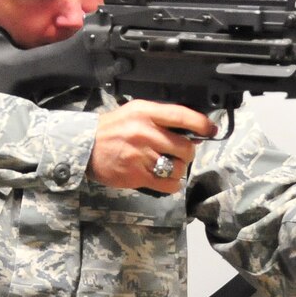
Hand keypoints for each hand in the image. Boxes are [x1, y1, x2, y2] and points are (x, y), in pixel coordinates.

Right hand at [89, 100, 216, 191]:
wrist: (84, 146)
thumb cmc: (112, 129)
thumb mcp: (135, 112)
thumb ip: (160, 118)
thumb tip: (190, 130)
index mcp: (146, 113)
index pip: (181, 115)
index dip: (201, 123)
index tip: (211, 129)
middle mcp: (145, 132)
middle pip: (185, 147)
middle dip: (187, 153)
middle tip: (180, 153)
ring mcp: (141, 155)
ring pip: (177, 167)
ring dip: (177, 169)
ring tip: (167, 166)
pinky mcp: (137, 175)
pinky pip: (167, 184)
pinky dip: (171, 184)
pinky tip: (165, 179)